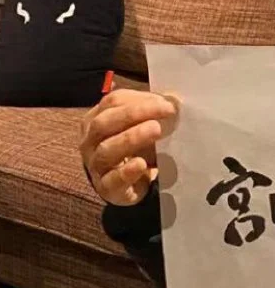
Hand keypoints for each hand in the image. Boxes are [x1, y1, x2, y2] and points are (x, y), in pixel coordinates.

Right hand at [80, 90, 178, 206]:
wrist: (127, 184)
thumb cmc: (134, 147)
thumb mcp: (138, 125)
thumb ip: (150, 111)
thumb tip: (173, 100)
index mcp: (95, 118)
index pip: (112, 102)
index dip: (139, 99)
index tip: (167, 102)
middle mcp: (90, 141)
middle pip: (104, 123)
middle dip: (135, 114)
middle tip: (165, 111)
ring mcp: (95, 165)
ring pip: (107, 149)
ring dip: (132, 138)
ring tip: (156, 130)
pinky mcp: (106, 188)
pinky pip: (112, 179)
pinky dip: (126, 171)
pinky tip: (141, 164)